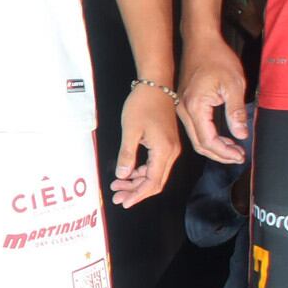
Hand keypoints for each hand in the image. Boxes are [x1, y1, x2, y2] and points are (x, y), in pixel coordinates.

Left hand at [112, 82, 183, 205]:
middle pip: (155, 182)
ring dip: (137, 183)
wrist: (156, 85)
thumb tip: (122, 175)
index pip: (152, 182)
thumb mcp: (130, 130)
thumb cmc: (143, 104)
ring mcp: (170, 148)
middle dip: (136, 192)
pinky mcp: (166, 144)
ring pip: (155, 174)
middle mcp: (171, 153)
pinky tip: (127, 173)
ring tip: (118, 186)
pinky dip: (141, 172)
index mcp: (164, 151)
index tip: (123, 202)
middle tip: (117, 197)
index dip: (138, 195)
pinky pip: (155, 165)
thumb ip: (127, 155)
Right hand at [178, 30, 248, 164]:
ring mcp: (182, 107)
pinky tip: (223, 137)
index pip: (208, 140)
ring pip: (196, 137)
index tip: (241, 155)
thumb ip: (236, 113)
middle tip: (239, 156)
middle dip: (220, 154)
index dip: (225, 152)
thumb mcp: (234, 85)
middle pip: (199, 143)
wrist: (200, 41)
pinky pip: (195, 127)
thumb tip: (241, 135)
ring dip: (215, 147)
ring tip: (234, 149)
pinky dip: (209, 136)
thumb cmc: (217, 58)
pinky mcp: (185, 104)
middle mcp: (184, 109)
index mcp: (195, 106)